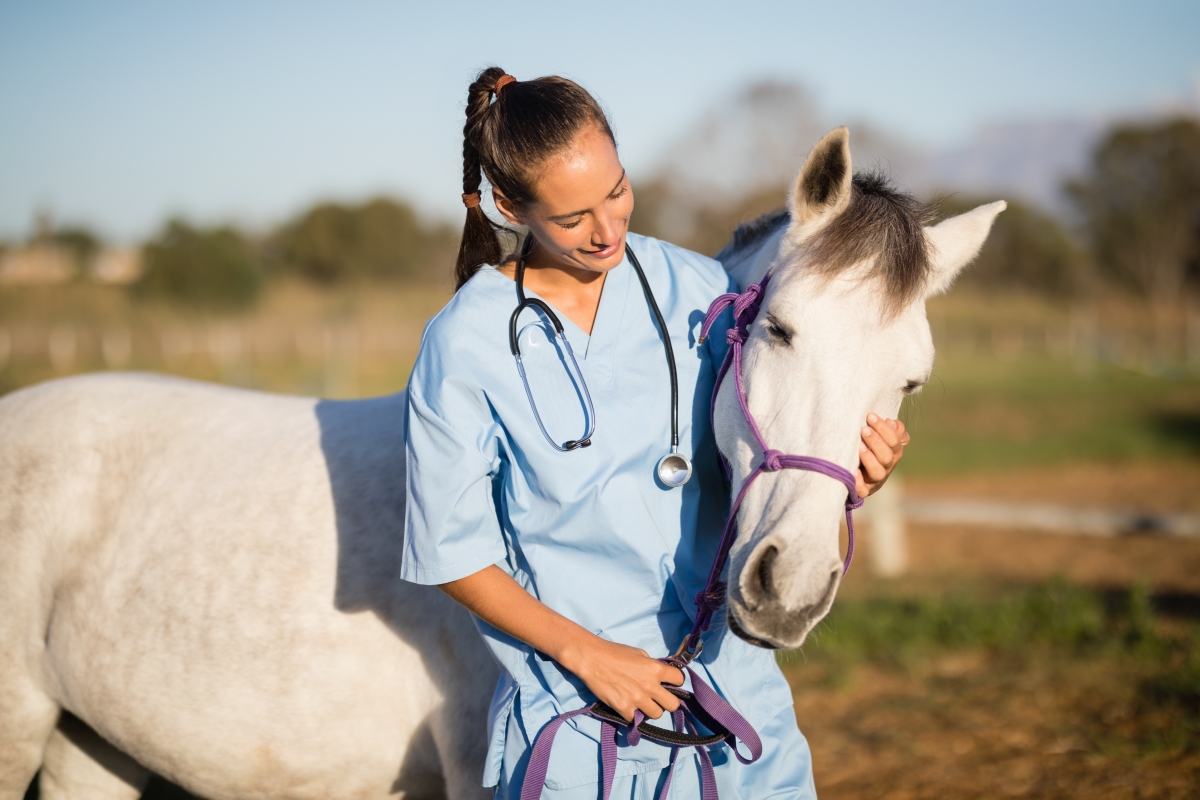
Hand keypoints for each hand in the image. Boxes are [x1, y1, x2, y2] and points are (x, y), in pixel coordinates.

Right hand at [564, 638, 683, 722]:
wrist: (592, 659)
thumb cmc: (615, 652)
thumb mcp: (639, 654)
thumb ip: (652, 666)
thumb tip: (661, 676)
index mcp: (655, 669)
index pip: (680, 680)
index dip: (676, 681)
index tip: (670, 683)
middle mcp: (650, 685)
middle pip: (673, 705)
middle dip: (667, 701)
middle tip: (659, 698)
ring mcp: (637, 699)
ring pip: (657, 715)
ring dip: (650, 709)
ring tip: (642, 703)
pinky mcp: (624, 708)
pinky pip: (636, 719)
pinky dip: (632, 715)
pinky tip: (627, 706)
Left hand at [856, 413, 908, 497]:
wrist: (856, 468)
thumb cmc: (868, 445)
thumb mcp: (880, 435)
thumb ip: (889, 429)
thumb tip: (892, 422)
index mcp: (894, 452)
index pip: (895, 440)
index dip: (884, 429)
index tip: (870, 416)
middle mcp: (887, 466)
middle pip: (887, 456)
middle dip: (876, 442)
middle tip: (864, 430)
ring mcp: (876, 479)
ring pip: (878, 473)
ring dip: (870, 459)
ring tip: (859, 447)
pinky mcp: (864, 490)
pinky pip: (863, 490)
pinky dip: (859, 482)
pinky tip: (854, 471)